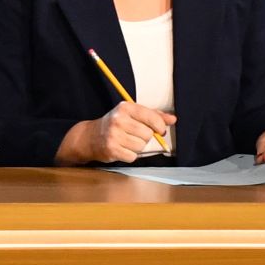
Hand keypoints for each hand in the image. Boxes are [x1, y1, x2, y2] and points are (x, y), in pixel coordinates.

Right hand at [56, 102, 176, 164]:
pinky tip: (122, 149)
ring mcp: (114, 134)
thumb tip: (173, 119)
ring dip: (137, 147)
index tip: (160, 130)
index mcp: (126, 107)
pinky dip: (130, 155)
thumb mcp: (133, 114)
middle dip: (145, 137)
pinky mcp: (111, 149)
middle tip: (135, 135)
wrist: (91, 136)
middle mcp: (119, 119)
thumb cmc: (117, 124)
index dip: (160, 126)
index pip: (152, 117)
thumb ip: (154, 116)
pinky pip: (133, 156)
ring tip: (127, 142)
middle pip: (148, 134)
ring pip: (141, 146)